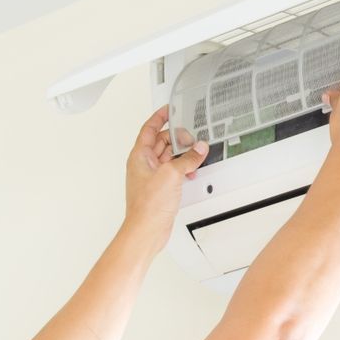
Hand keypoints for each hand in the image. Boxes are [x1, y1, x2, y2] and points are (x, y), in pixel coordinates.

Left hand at [124, 106, 208, 252]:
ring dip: (183, 154)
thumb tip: (199, 149)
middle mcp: (144, 164)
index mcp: (140, 156)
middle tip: (191, 137)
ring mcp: (153, 176)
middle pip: (162, 142)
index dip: (159, 117)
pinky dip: (185, 167)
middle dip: (178, 138)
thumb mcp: (172, 174)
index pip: (149, 129)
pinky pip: (174, 170)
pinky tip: (193, 170)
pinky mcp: (161, 187)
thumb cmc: (148, 206)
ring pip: (170, 156)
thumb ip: (188, 159)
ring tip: (196, 153)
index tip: (169, 109)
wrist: (146, 230)